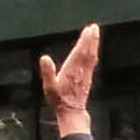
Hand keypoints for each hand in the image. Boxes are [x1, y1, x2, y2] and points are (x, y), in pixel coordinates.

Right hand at [37, 23, 100, 137]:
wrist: (72, 112)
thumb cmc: (59, 100)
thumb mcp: (49, 87)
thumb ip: (47, 72)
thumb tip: (44, 57)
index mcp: (72, 70)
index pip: (80, 51)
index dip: (84, 40)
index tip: (88, 30)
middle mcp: (81, 71)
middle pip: (87, 51)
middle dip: (91, 39)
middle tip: (94, 27)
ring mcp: (86, 75)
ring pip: (91, 56)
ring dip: (93, 44)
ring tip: (95, 33)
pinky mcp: (87, 79)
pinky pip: (92, 63)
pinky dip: (93, 53)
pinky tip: (93, 50)